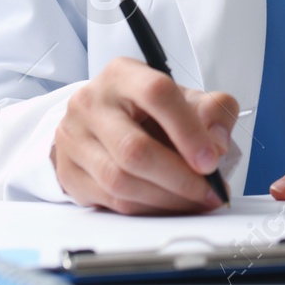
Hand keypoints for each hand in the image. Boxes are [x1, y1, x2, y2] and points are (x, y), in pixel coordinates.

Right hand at [53, 56, 237, 214]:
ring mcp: (74, 138)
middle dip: (180, 178)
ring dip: (166, 200)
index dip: (188, 131)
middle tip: (209, 192)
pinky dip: (148, 209)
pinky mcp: (68, 172)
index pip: (157, 94)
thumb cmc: (148, 109)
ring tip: (194, 202)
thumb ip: (212, 112)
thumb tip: (216, 144)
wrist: (102, 120)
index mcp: (123, 75)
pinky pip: (110, 202)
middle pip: (135, 149)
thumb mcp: (185, 98)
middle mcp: (91, 102)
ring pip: (120, 181)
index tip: (211, 161)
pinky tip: (169, 206)